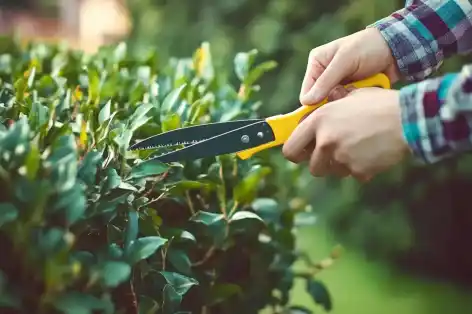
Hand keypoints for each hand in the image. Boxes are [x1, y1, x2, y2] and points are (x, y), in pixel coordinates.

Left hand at [282, 87, 410, 181]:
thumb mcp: (352, 96)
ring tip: (359, 148)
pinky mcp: (358, 170)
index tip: (300, 154)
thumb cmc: (380, 104)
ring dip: (342, 165)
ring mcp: (341, 158)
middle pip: (313, 167)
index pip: (290, 148)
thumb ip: (333, 103)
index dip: (294, 153)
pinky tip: (374, 153)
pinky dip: (363, 167)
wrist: (408, 119)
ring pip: (334, 171)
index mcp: (319, 121)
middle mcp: (325, 141)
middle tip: (334, 155)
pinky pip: (355, 174)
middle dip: (321, 163)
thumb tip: (324, 100)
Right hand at [300, 28, 399, 105]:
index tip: (324, 113)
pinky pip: (346, 106)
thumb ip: (326, 81)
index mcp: (317, 63)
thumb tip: (306, 102)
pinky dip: (353, 105)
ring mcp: (338, 85)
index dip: (313, 104)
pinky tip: (362, 100)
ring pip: (332, 106)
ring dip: (343, 104)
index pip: (306, 92)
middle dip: (331, 104)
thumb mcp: (345, 60)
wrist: (397, 49)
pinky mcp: (350, 92)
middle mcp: (324, 75)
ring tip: (356, 97)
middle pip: (319, 102)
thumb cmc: (369, 47)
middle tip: (345, 101)